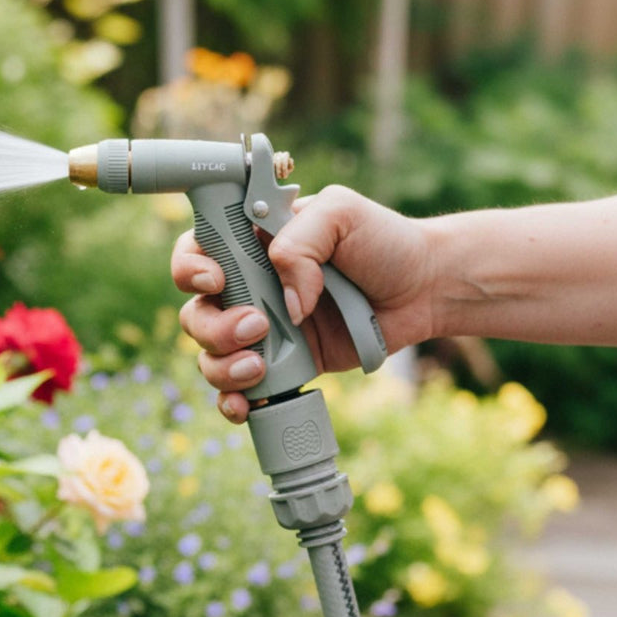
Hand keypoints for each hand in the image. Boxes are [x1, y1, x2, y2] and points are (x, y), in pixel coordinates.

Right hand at [171, 185, 437, 421]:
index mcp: (252, 242)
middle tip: (258, 324)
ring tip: (259, 366)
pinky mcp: (283, 364)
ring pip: (210, 353)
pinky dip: (233, 400)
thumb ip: (300, 242)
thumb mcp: (341, 214)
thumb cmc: (384, 241)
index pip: (196, 250)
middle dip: (214, 326)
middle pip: (196, 310)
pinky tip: (245, 403)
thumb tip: (285, 303)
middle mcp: (249, 285)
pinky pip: (241, 388)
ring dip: (222, 365)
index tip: (217, 279)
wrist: (425, 288)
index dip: (191, 268)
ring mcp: (263, 328)